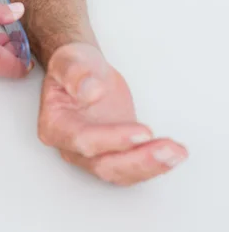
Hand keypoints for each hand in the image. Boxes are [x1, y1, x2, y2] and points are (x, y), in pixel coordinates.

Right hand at [38, 43, 187, 185]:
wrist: (84, 68)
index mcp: (54, 125)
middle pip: (104, 165)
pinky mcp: (114, 151)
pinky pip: (133, 165)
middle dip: (138, 161)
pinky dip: (155, 162)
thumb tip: (91, 91)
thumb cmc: (73, 64)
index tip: (142, 131)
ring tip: (176, 152)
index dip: (113, 139)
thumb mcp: (70, 59)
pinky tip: (174, 152)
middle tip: (167, 149)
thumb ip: (75, 73)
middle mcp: (71, 147)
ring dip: (151, 165)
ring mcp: (94, 153)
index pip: (83, 140)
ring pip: (121, 172)